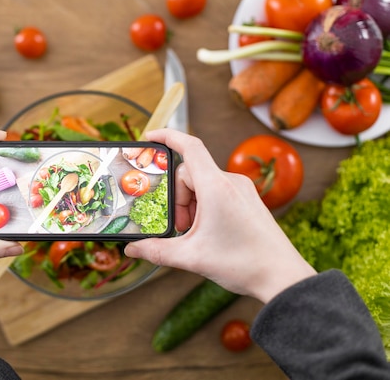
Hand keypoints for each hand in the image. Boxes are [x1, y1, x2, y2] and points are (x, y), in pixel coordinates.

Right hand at [124, 129, 315, 302]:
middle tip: (180, 228)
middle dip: (177, 199)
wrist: (282, 277)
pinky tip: (208, 232)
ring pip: (202, 184)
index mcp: (216, 187)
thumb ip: (156, 251)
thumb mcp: (191, 257)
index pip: (189, 146)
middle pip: (189, 173)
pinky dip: (204, 206)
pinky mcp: (248, 199)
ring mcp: (242, 189)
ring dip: (191, 205)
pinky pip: (217, 191)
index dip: (167, 136)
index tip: (150, 136)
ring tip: (196, 234)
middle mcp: (231, 181)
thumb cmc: (243, 263)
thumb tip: (132, 249)